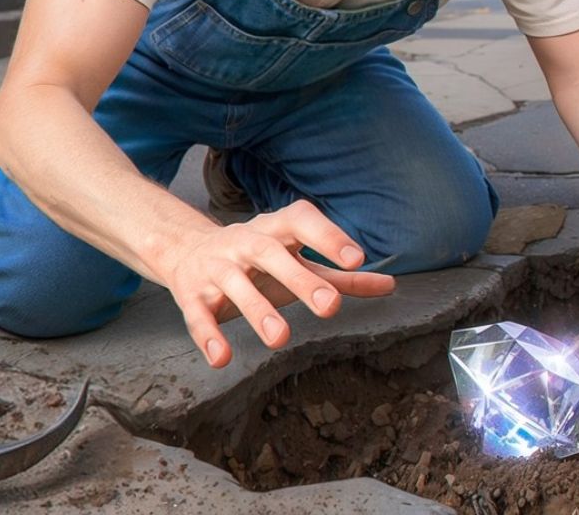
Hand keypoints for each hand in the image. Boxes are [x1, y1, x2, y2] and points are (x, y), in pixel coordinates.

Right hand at [162, 200, 395, 367]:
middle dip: (300, 279)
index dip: (328, 236)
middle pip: (270, 254)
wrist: (187, 251)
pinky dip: (208, 335)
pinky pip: (198, 314)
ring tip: (281, 339)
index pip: (302, 221)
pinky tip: (222, 358)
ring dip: (257, 310)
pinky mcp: (191, 294)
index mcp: (276, 229)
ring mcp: (217, 266)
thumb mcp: (299, 262)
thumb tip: (391, 285)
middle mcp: (245, 242)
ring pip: (235, 284)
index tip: (356, 259)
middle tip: (329, 307)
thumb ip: (341, 276)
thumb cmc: (261, 261)